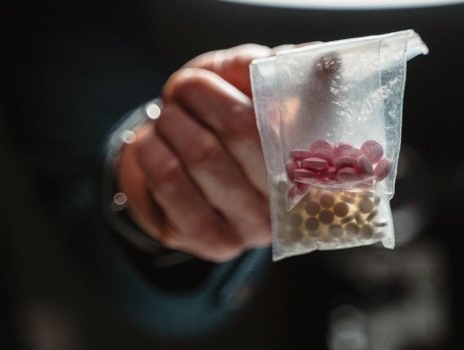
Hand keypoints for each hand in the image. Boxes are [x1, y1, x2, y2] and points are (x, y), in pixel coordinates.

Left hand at [117, 44, 271, 261]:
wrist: (178, 169)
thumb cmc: (220, 120)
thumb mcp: (242, 84)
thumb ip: (262, 68)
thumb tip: (291, 58)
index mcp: (311, 159)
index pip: (291, 119)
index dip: (259, 90)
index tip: (226, 75)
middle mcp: (291, 202)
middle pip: (241, 132)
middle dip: (203, 97)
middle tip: (186, 86)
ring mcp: (253, 228)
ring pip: (202, 156)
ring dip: (173, 122)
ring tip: (168, 115)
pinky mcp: (213, 243)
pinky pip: (170, 182)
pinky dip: (153, 149)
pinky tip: (154, 143)